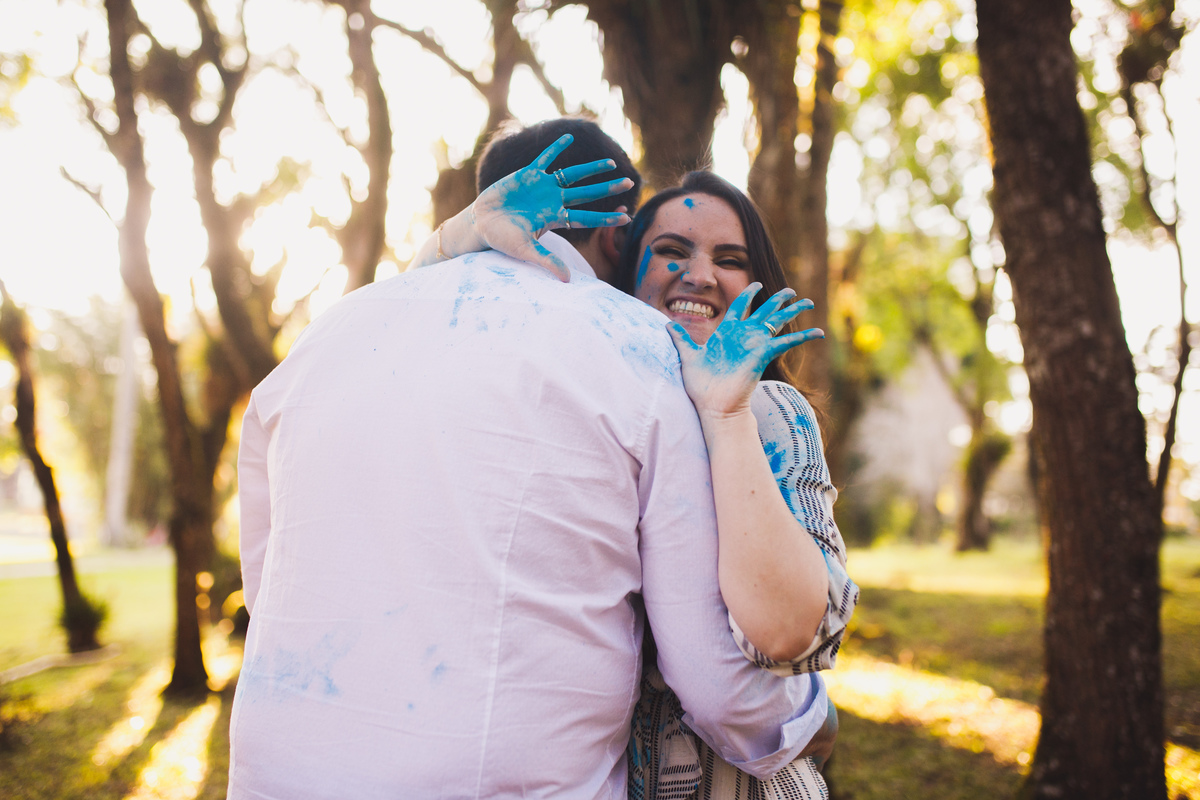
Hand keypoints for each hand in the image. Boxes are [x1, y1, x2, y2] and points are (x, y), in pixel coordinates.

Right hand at [469, 133, 632, 280]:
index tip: (627, 216)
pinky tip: (570, 137)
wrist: (480, 222)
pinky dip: (556, 148)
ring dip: (591, 168)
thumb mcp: (524, 250)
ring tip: (610, 162)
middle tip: (629, 182)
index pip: (587, 218)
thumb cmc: (501, 238)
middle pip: (587, 193)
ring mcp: (542, 187)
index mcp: (555, 218)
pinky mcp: (528, 174)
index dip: (606, 217)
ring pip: (572, 175)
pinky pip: (545, 158)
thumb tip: (567, 280)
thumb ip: (546, 261)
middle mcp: (553, 201)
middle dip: (607, 188)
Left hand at [667, 284, 823, 418]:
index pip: (740, 307)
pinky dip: (803, 337)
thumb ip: (681, 339)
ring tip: (808, 301)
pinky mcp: (764, 354)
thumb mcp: (689, 356)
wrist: (713, 406)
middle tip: (791, 290)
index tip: (756, 284)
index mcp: (727, 333)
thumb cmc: (701, 386)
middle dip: (778, 300)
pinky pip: (787, 342)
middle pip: (765, 312)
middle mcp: (744, 337)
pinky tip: (819, 332)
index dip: (748, 295)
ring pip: (778, 322)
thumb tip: (667, 325)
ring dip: (793, 311)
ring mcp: (755, 345)